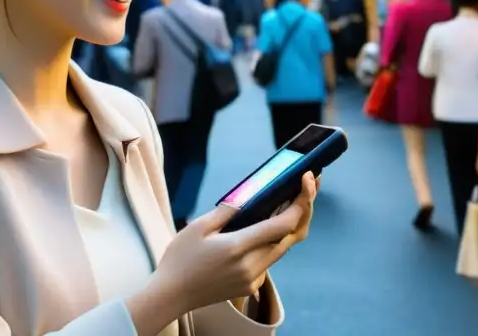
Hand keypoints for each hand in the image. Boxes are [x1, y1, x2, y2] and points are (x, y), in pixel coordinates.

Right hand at [151, 172, 318, 315]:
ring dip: (289, 226)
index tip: (306, 182)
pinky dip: (273, 242)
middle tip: (307, 186)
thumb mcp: (199, 227)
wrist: (171, 295)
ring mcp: (253, 279)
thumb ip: (227, 211)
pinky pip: (270, 260)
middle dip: (303, 211)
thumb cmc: (180, 259)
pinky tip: (268, 225)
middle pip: (290, 237)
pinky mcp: (250, 286)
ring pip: (282, 249)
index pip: (283, 226)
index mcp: (238, 248)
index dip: (300, 203)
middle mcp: (251, 266)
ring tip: (291, 199)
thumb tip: (247, 197)